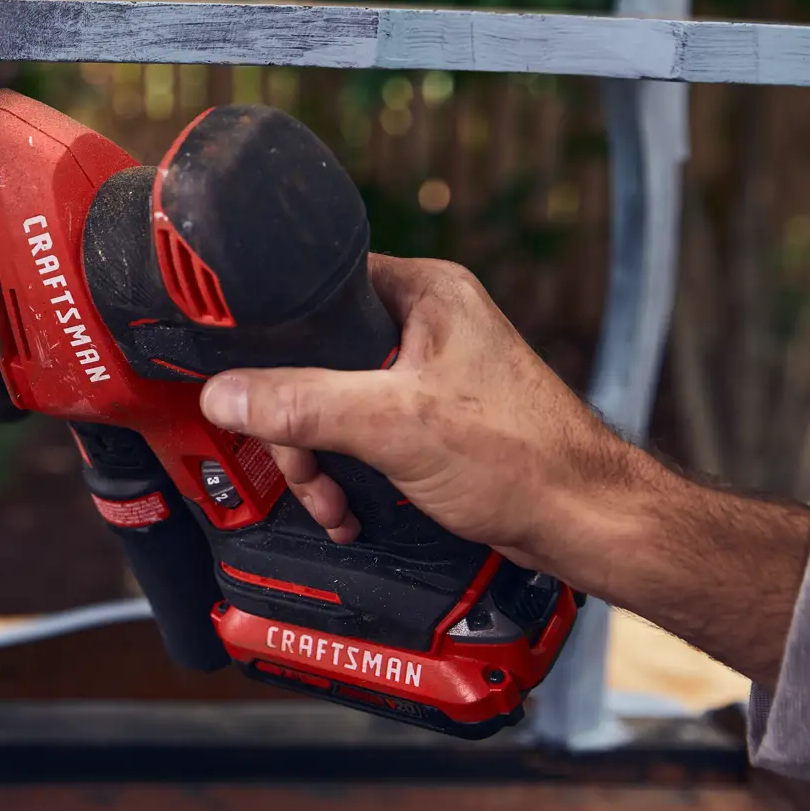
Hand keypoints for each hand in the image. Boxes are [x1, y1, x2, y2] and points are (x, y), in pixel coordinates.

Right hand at [198, 255, 643, 571]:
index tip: (250, 374)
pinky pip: (359, 434)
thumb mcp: (393, 424)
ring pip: (332, 403)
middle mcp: (424, 324)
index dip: (278, 334)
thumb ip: (303, 404)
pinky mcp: (428, 421)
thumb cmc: (524, 457)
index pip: (319, 288)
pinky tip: (348, 506)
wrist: (583, 522)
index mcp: (423, 292)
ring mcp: (426, 374)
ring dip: (320, 457)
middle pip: (316, 358)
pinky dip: (346, 472)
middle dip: (298, 423)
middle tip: (300, 460)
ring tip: (330, 499)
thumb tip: (226, 394)